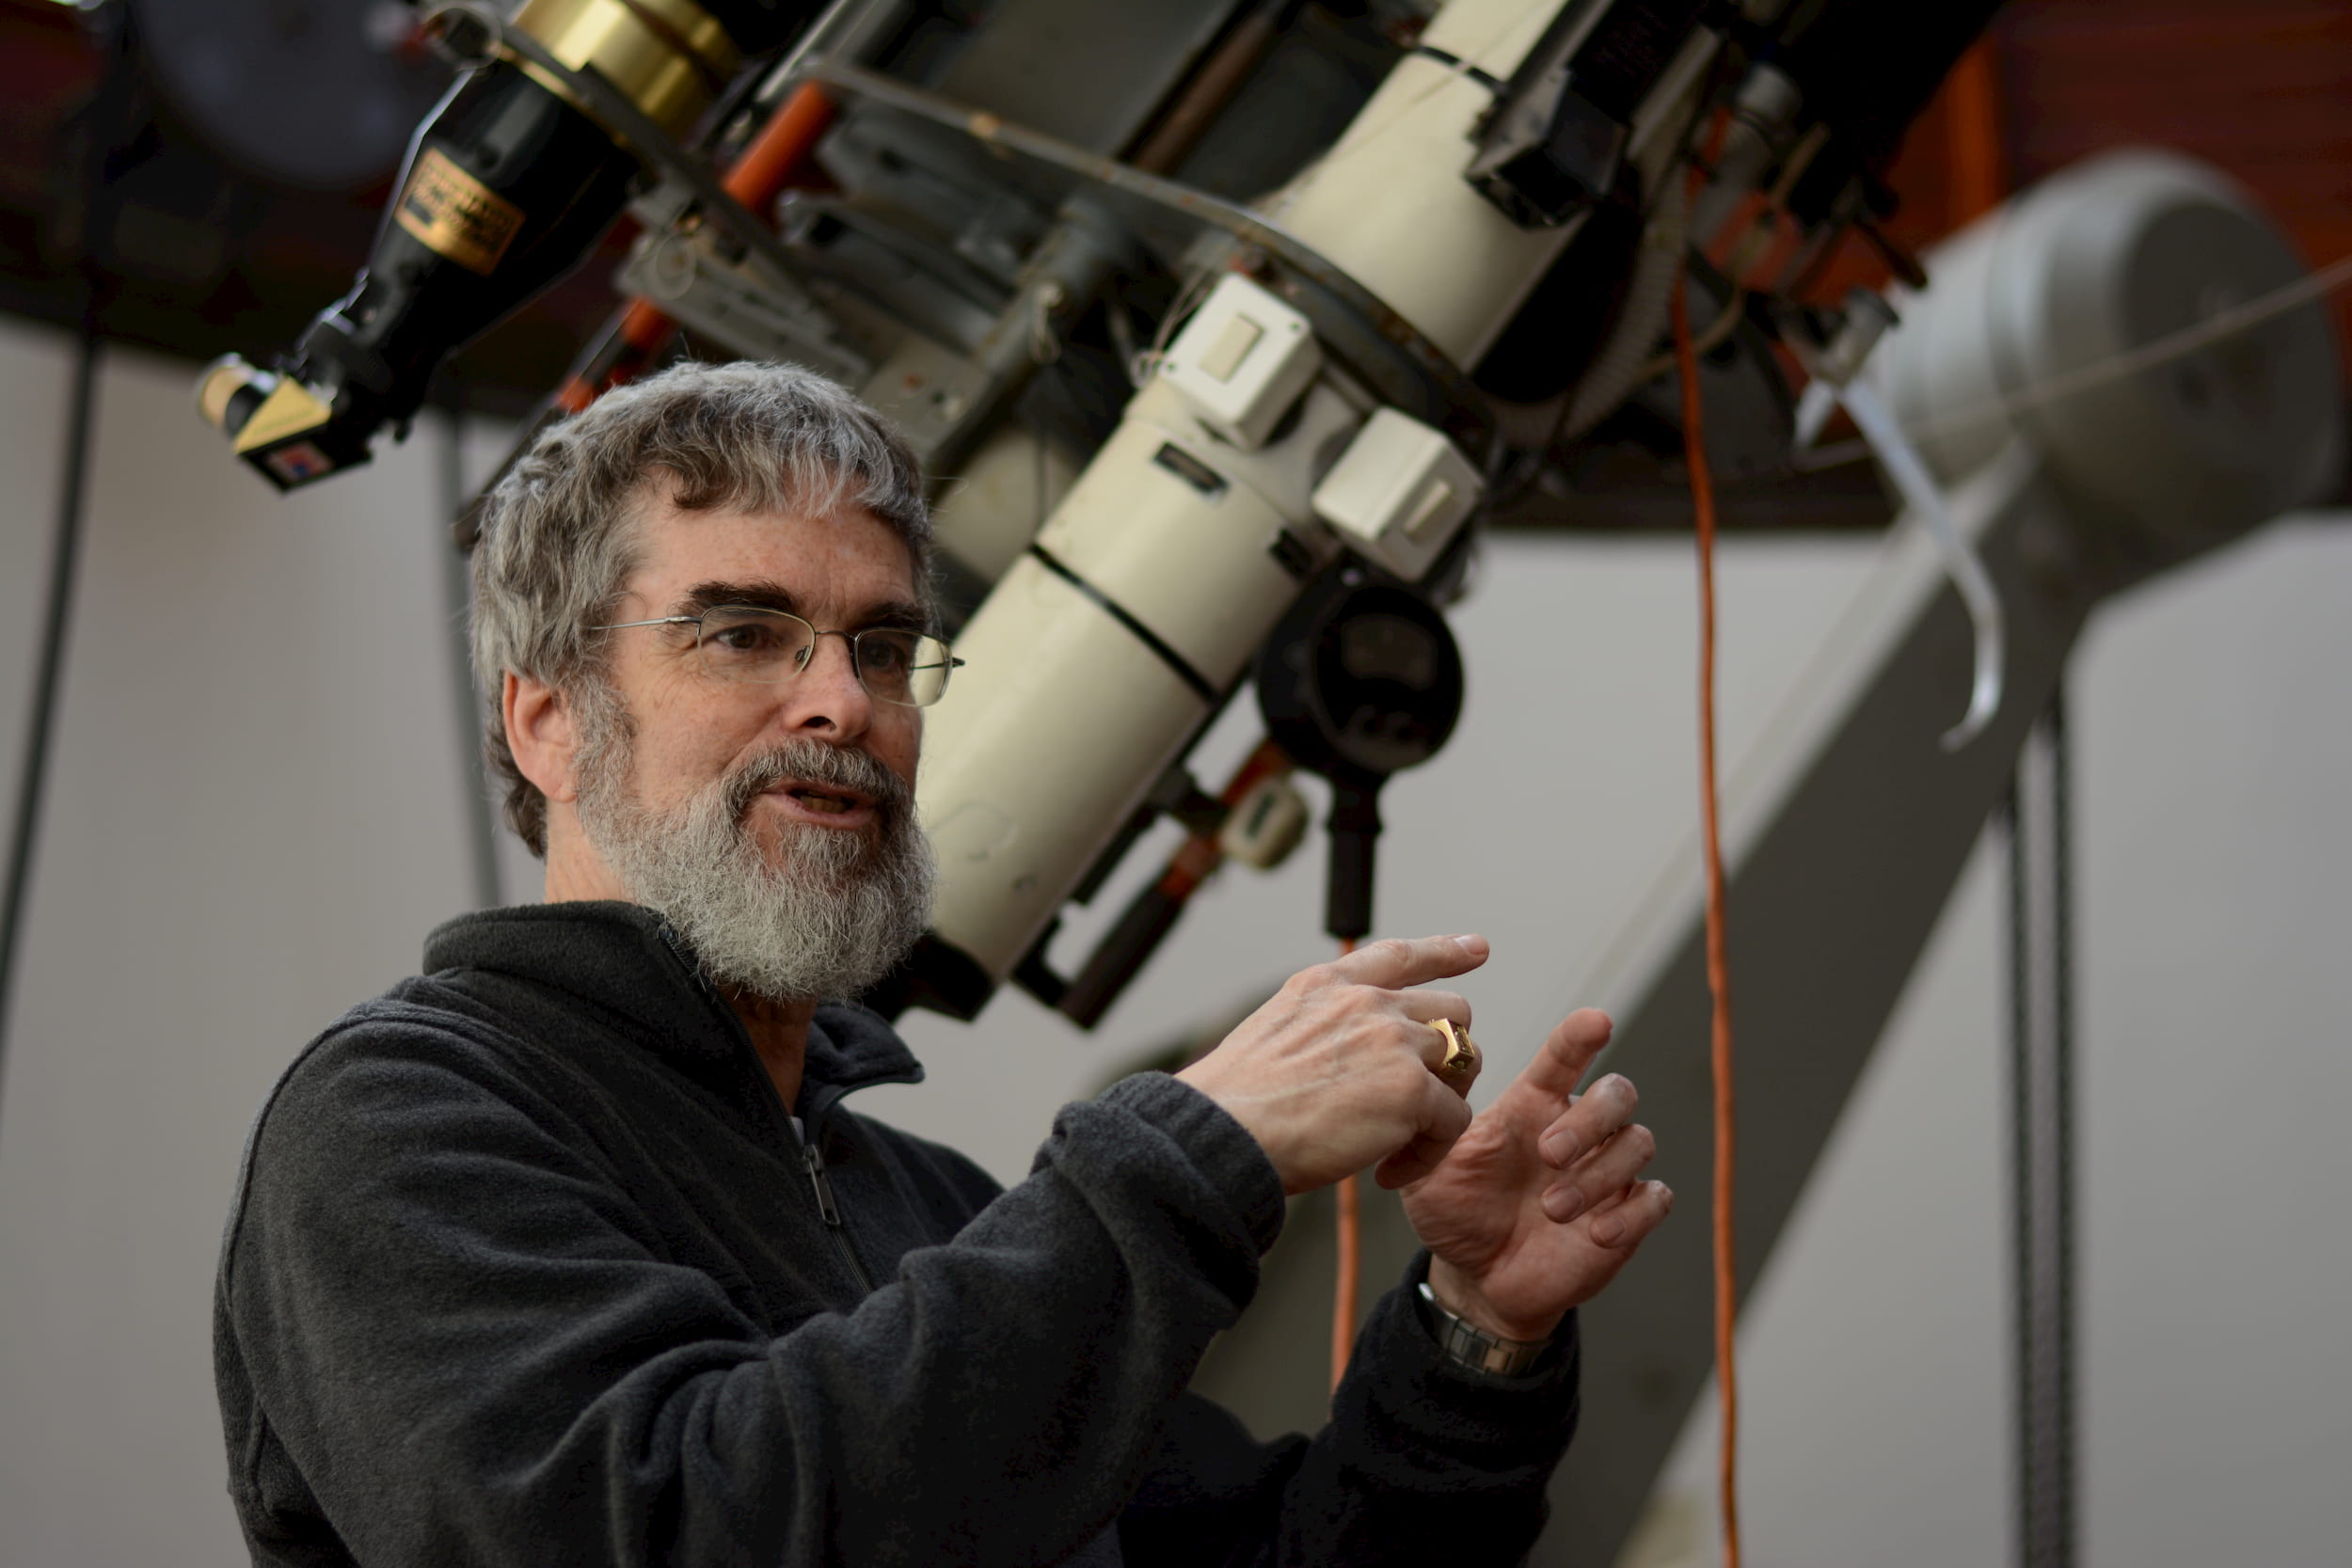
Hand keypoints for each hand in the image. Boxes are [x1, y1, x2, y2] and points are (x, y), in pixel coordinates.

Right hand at [1177, 935, 1488, 1194]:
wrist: (1225, 1132)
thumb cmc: (1237, 1104)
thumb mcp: (1276, 1034)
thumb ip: (1323, 1028)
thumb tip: (1352, 1059)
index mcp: (1328, 984)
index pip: (1400, 955)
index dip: (1444, 951)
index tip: (1476, 948)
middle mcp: (1367, 1002)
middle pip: (1450, 1010)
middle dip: (1449, 1052)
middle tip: (1424, 1100)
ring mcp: (1393, 1041)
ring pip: (1464, 1058)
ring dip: (1445, 1101)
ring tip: (1407, 1139)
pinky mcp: (1411, 1089)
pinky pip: (1453, 1120)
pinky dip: (1429, 1152)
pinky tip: (1388, 1170)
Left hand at [1401, 1008, 1670, 1341]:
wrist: (1476, 1278)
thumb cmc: (1455, 1211)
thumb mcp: (1427, 1171)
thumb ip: (1429, 1130)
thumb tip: (1426, 1084)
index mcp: (1532, 1106)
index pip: (1564, 1057)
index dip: (1581, 1036)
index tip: (1596, 1022)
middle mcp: (1577, 1131)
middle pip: (1617, 1093)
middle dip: (1590, 1118)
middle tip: (1548, 1153)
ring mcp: (1606, 1174)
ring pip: (1638, 1142)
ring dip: (1600, 1173)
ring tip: (1553, 1208)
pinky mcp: (1626, 1217)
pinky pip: (1656, 1198)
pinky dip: (1633, 1213)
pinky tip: (1595, 1233)